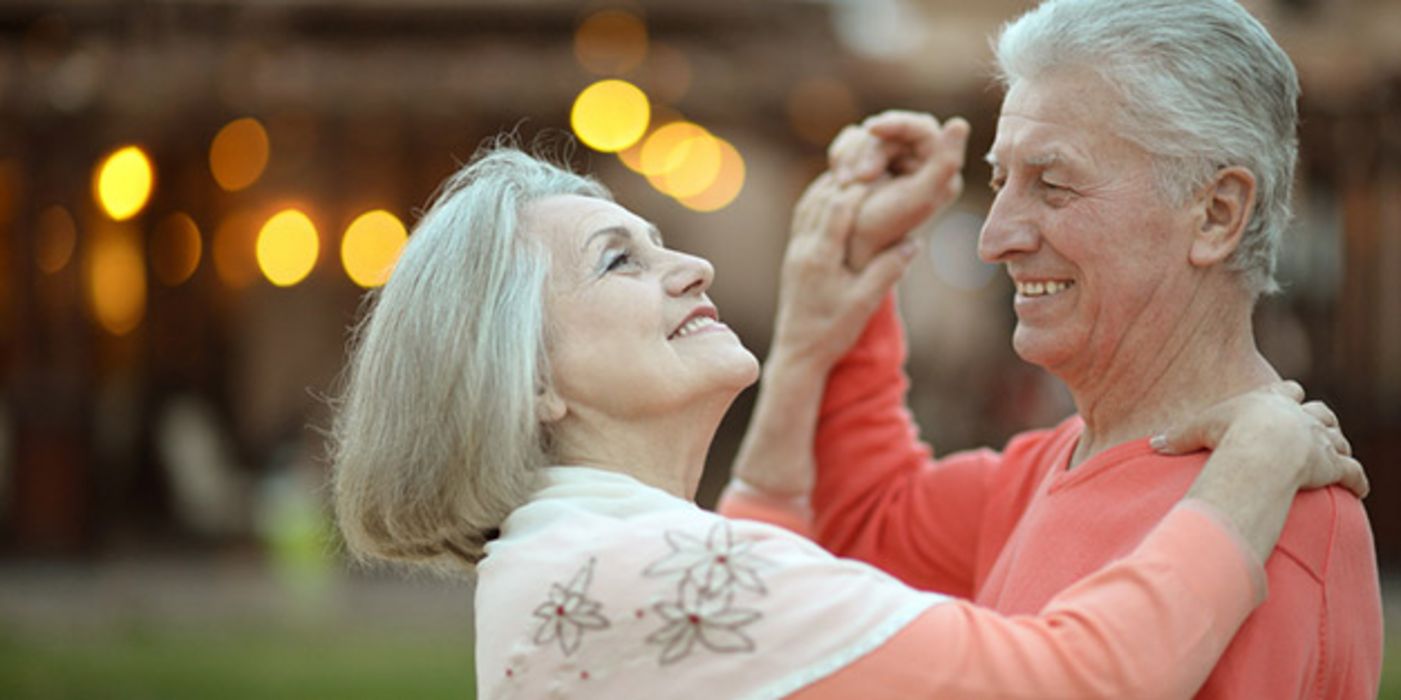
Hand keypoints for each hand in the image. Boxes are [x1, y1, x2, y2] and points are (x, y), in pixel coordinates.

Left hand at [772, 173, 918, 373]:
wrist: (797, 353)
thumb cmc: (832, 333)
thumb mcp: (863, 305)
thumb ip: (886, 271)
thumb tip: (911, 240)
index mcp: (820, 258)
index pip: (838, 209)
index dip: (861, 187)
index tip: (885, 170)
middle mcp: (803, 249)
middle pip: (823, 199)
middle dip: (850, 179)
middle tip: (876, 161)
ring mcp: (795, 251)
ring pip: (811, 203)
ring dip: (834, 185)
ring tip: (860, 170)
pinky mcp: (794, 256)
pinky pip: (805, 216)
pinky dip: (822, 199)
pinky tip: (839, 194)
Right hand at [828, 111, 970, 269]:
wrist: (845, 248)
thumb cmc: (881, 229)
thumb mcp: (918, 197)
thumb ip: (946, 163)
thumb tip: (959, 124)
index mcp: (939, 171)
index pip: (921, 128)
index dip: (896, 123)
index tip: (872, 130)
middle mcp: (917, 162)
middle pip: (891, 130)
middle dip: (868, 150)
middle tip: (858, 178)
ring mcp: (891, 160)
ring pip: (868, 134)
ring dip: (851, 156)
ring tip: (844, 183)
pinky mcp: (867, 161)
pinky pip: (852, 140)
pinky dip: (841, 155)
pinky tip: (839, 178)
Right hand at [1153, 381, 1366, 497]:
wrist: (1264, 451)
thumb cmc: (1230, 435)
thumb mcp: (1196, 431)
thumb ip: (1178, 438)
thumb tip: (1153, 446)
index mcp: (1271, 402)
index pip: (1287, 391)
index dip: (1288, 396)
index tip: (1288, 398)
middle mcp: (1300, 417)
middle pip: (1320, 412)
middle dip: (1318, 419)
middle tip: (1314, 429)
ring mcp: (1320, 441)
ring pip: (1339, 439)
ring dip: (1338, 446)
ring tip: (1335, 455)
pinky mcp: (1334, 466)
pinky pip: (1353, 472)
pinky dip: (1358, 480)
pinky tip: (1359, 489)